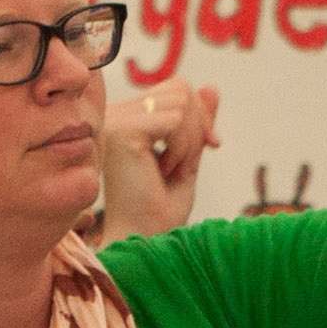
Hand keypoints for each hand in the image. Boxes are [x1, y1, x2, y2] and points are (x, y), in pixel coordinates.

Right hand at [96, 83, 220, 242]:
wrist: (145, 240)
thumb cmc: (160, 209)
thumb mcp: (189, 157)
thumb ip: (196, 123)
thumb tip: (211, 87)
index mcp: (125, 118)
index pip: (175, 88)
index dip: (201, 115)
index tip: (212, 146)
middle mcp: (114, 114)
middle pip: (180, 89)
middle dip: (197, 128)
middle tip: (183, 167)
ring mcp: (115, 121)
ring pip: (181, 101)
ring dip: (189, 142)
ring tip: (170, 170)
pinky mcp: (122, 132)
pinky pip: (174, 120)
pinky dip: (182, 148)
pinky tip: (163, 171)